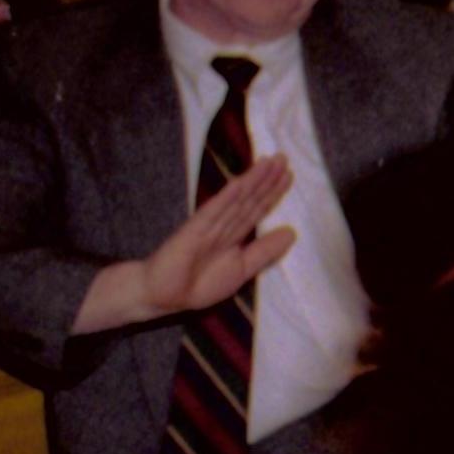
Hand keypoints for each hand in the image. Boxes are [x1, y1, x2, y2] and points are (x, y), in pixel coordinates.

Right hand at [75, 157, 297, 332]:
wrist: (161, 296)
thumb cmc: (198, 285)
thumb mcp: (242, 269)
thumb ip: (265, 251)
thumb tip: (292, 232)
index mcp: (234, 235)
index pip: (256, 209)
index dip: (273, 192)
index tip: (288, 174)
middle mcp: (223, 225)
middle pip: (249, 199)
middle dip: (266, 179)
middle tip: (284, 157)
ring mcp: (207, 226)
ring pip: (235, 200)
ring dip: (252, 181)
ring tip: (270, 162)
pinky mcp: (193, 231)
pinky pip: (213, 212)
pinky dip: (227, 197)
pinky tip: (241, 182)